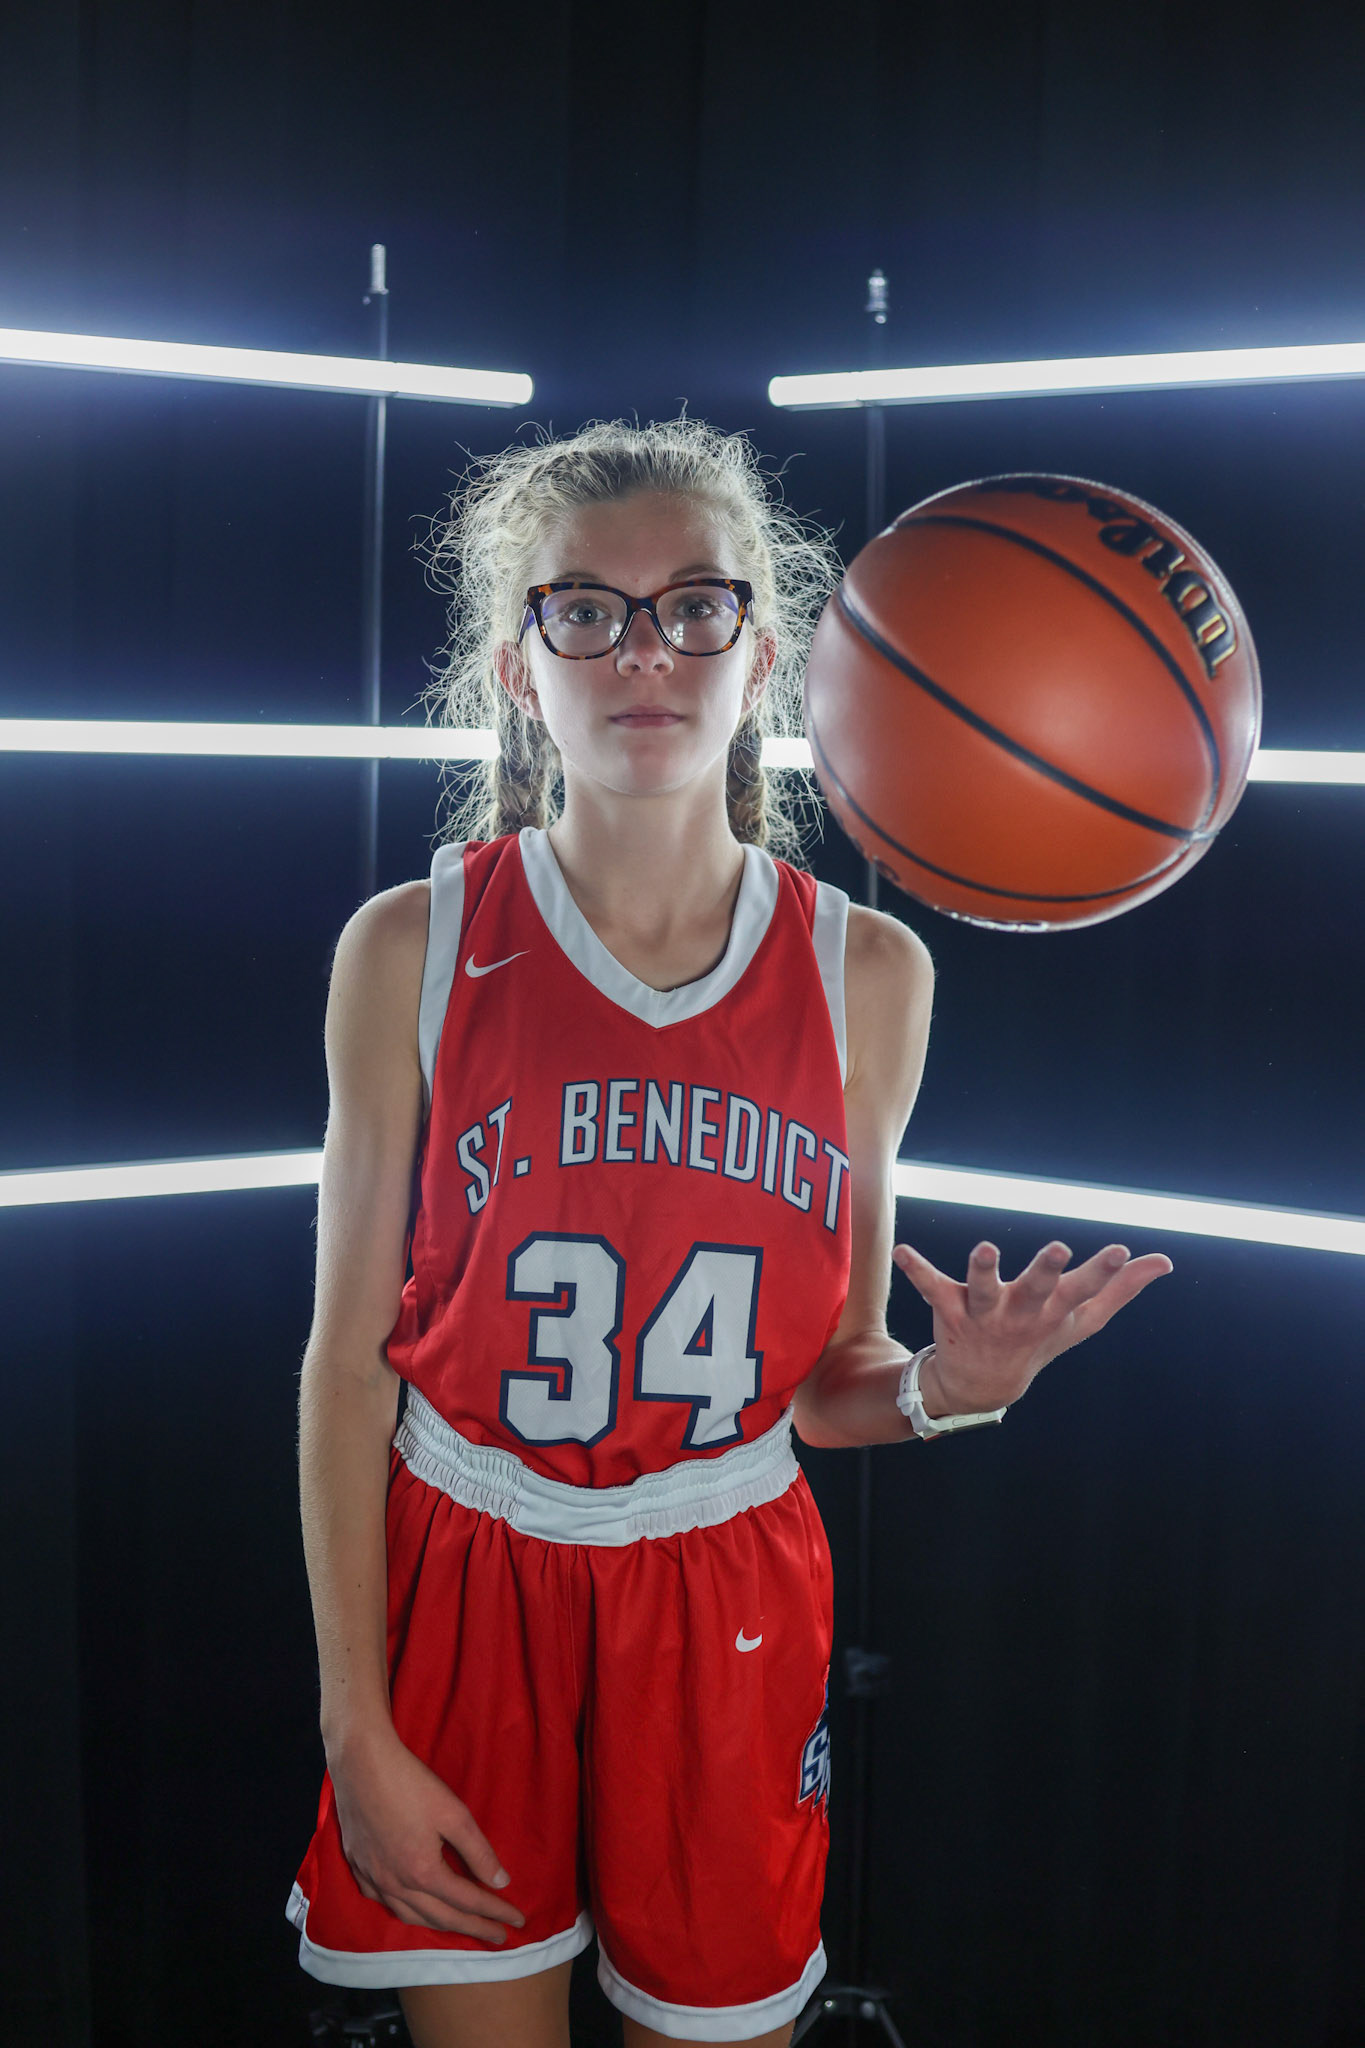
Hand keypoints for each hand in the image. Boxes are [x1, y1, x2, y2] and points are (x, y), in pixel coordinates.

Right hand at [328, 1723, 526, 1941]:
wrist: (361, 1763)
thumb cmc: (411, 1784)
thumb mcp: (454, 1814)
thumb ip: (478, 1851)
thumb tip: (501, 1881)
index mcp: (423, 1873)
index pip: (468, 1901)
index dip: (495, 1911)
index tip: (518, 1921)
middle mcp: (396, 1885)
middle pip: (441, 1917)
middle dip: (474, 1927)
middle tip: (498, 1936)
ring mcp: (373, 1879)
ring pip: (410, 1915)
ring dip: (440, 1924)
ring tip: (462, 1926)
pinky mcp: (357, 1867)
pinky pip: (383, 1902)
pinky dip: (405, 1910)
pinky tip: (413, 1907)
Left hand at [891, 1237, 1173, 1414]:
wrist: (983, 1386)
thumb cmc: (1039, 1340)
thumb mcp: (1081, 1320)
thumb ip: (1120, 1289)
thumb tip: (1164, 1261)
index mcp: (1054, 1312)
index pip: (1084, 1289)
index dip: (1103, 1271)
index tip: (1120, 1250)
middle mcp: (1021, 1313)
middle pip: (1036, 1289)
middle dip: (1047, 1269)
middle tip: (1058, 1248)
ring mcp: (985, 1314)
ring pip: (984, 1290)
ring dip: (984, 1270)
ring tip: (986, 1248)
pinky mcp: (950, 1309)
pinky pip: (932, 1287)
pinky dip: (918, 1269)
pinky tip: (903, 1251)